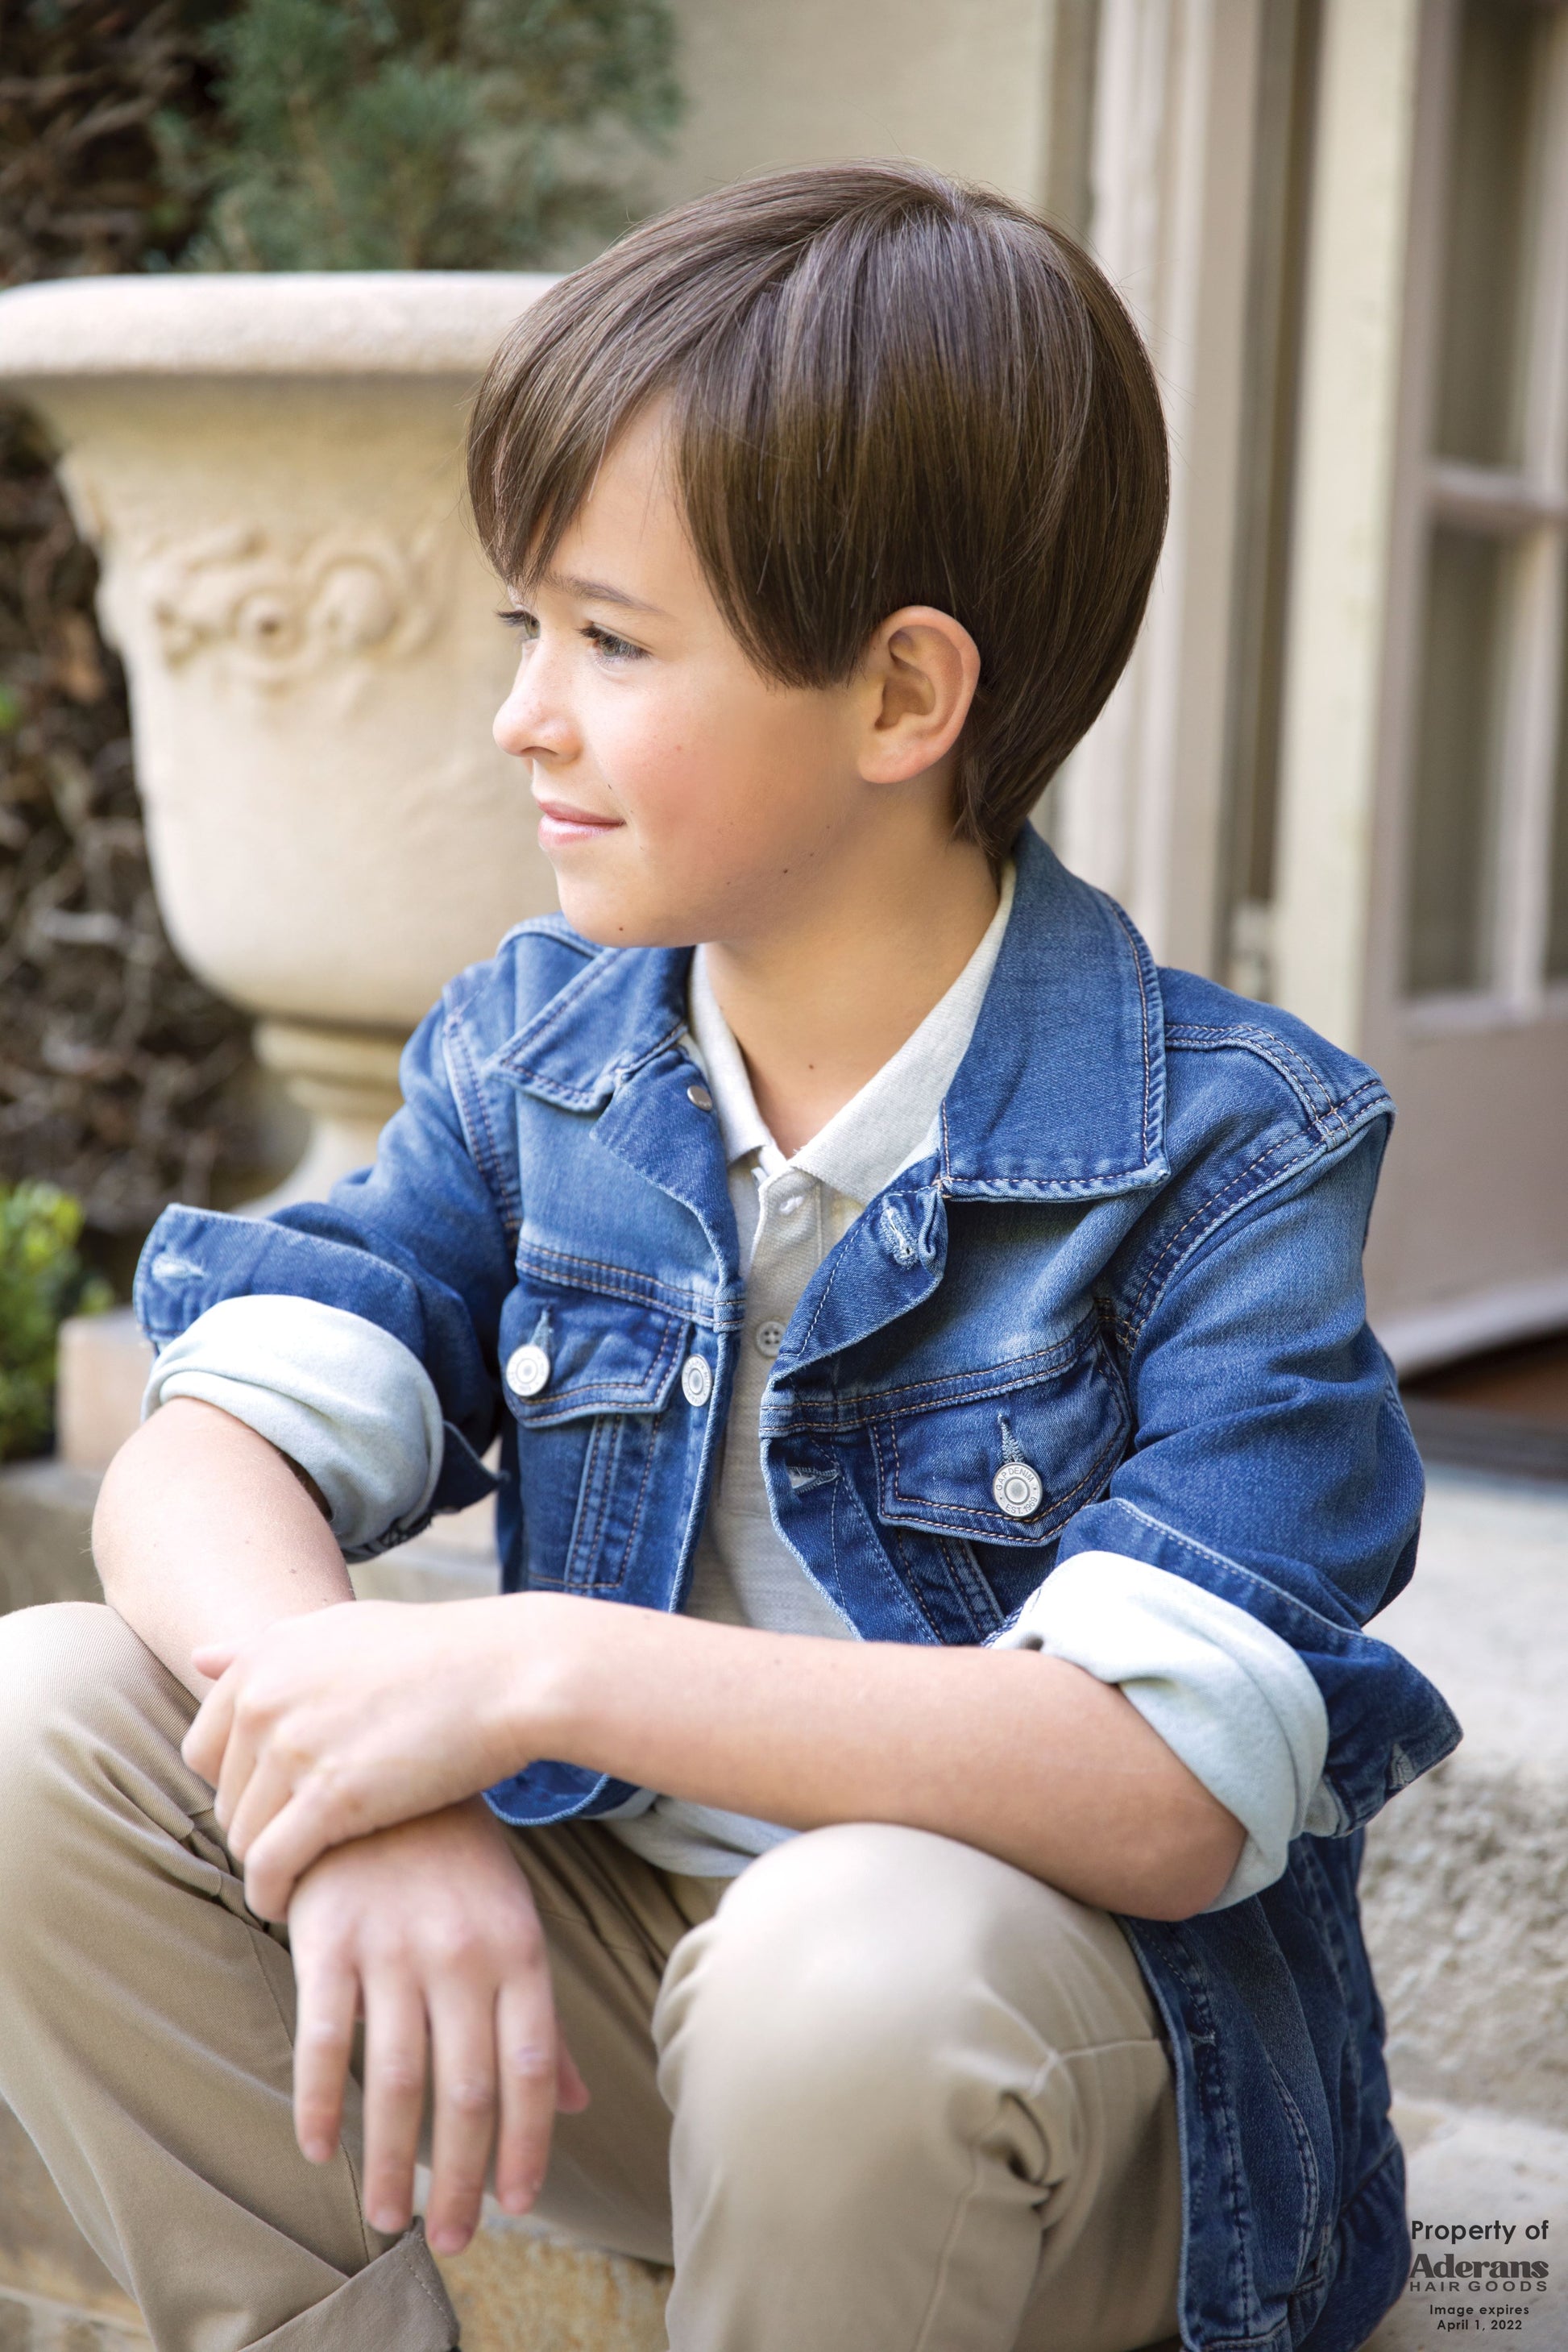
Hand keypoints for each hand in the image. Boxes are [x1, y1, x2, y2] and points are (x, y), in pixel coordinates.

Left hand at [182, 1595, 538, 1918]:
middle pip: (226, 1798)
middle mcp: (265, 1698)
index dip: (237, 1787)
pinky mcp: (329, 1798)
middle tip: (302, 1850)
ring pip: (245, 1838)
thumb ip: (266, 1648)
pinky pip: (270, 1867)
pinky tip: (292, 1909)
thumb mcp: (344, 1629)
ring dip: (267, 1869)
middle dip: (258, 1829)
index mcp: (265, 1657)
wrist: (509, 1673)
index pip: (204, 1749)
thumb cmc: (437, 1654)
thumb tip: (197, 1656)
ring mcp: (293, 1747)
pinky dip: (271, 1896)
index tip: (277, 1808)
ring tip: (304, 1881)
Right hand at [286, 1799, 588, 2257]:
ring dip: (389, 2163)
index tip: (518, 2206)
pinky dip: (318, 2101)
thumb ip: (539, 2018)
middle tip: (452, 2241)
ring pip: (393, 2081)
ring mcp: (393, 1947)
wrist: (388, 1764)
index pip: (531, 2071)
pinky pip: (322, 2037)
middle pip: (466, 2093)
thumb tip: (578, 2104)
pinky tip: (319, 2147)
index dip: (525, 2147)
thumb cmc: (460, 1859)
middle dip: (461, 2180)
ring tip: (388, 2218)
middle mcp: (462, 1955)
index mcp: (518, 1950)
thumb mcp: (513, 1924)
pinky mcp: (329, 1937)